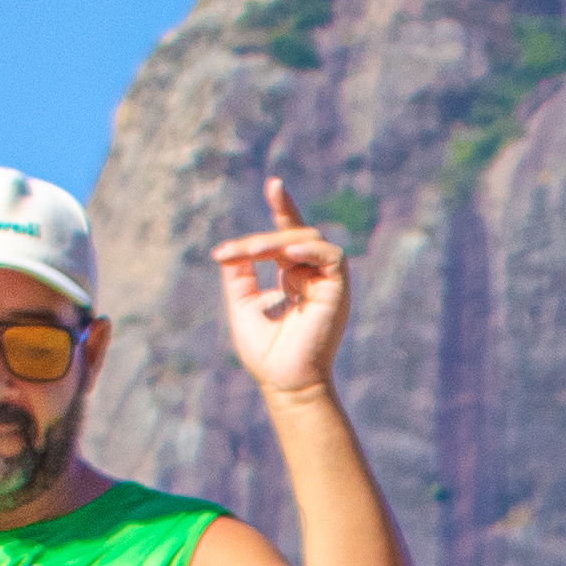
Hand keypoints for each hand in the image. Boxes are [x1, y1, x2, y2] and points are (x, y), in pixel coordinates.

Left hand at [214, 178, 348, 396]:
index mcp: (293, 277)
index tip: (273, 184)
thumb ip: (239, 274)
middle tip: (227, 253)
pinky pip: (330, 255)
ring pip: (306, 239)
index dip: (283, 208)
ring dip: (273, 242)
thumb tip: (232, 249)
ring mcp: (327, 281)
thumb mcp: (241, 304)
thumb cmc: (265, 352)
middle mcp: (312, 275)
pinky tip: (285, 255)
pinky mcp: (338, 289)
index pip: (289, 235)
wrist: (284, 382)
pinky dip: (308, 249)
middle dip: (257, 240)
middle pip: (290, 235)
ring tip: (248, 253)